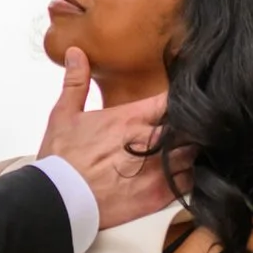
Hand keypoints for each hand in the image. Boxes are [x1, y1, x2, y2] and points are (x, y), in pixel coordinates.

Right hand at [38, 46, 175, 229]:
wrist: (59, 200)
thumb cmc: (60, 158)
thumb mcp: (64, 115)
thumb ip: (76, 82)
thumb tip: (76, 52)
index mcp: (131, 119)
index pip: (172, 101)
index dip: (181, 101)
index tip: (182, 102)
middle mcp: (149, 141)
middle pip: (190, 127)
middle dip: (190, 127)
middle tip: (188, 129)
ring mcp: (157, 170)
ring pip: (193, 154)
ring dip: (191, 151)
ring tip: (185, 152)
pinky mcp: (158, 196)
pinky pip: (189, 182)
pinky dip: (189, 176)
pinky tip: (182, 174)